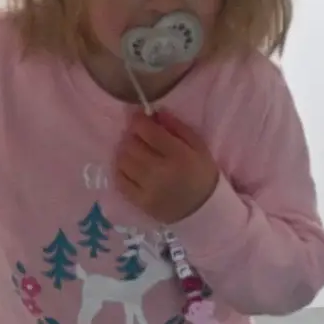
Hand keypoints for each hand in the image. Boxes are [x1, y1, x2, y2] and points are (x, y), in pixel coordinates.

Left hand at [115, 109, 220, 223]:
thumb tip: (155, 113)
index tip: (139, 118)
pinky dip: (122, 170)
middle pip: (132, 144)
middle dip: (133, 136)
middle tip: (139, 137)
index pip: (148, 131)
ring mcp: (148, 189)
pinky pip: (120, 180)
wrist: (203, 210)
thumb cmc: (201, 174)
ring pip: (123, 160)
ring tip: (135, 152)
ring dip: (126, 151)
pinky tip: (130, 168)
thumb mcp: (198, 147)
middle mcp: (160, 171)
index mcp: (179, 155)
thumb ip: (178, 127)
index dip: (139, 120)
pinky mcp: (140, 202)